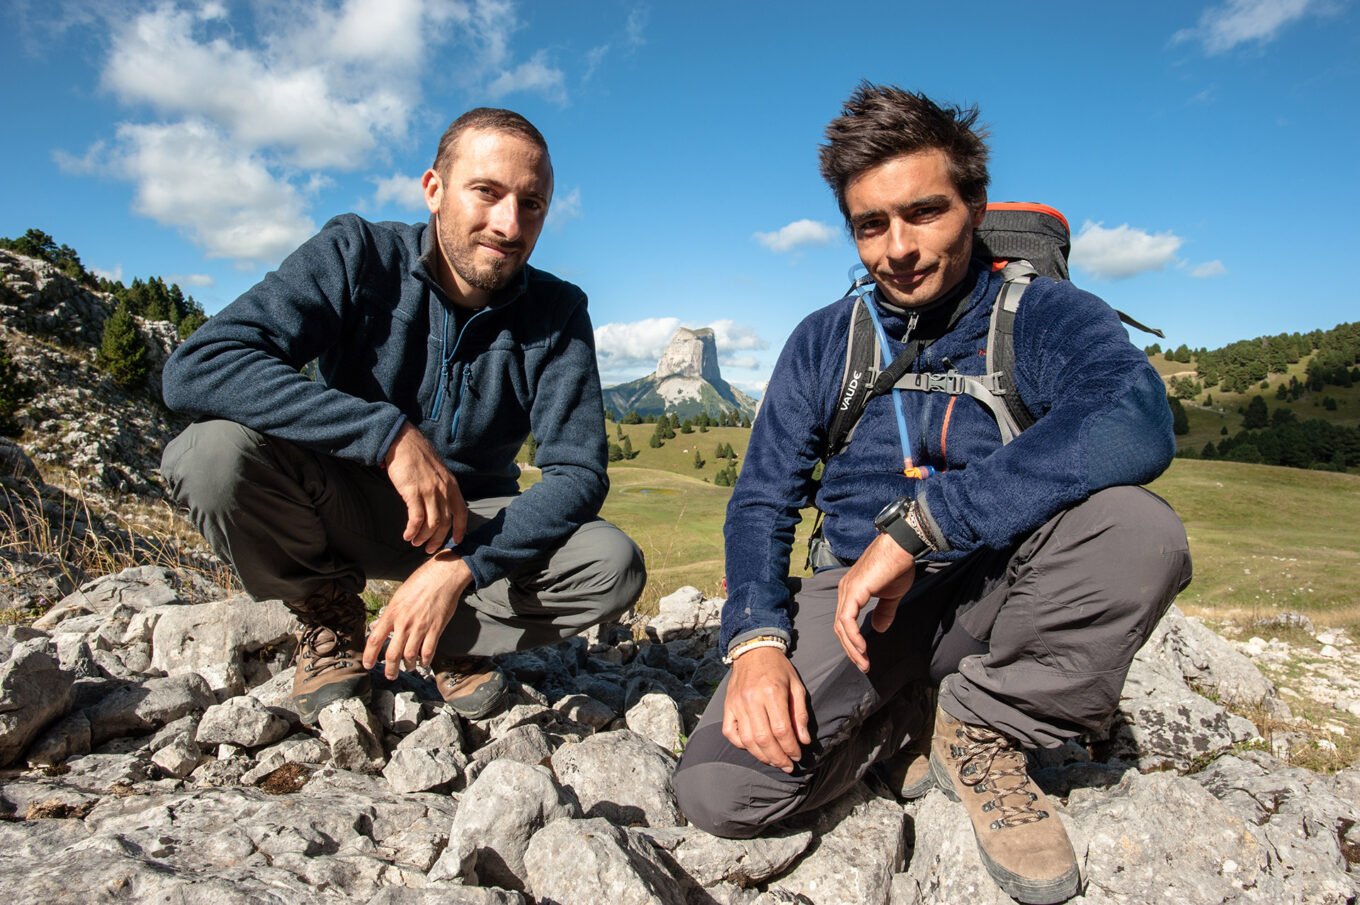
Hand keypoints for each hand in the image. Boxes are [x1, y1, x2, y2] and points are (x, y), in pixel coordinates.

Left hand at [362, 552, 472, 679]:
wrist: (442, 576)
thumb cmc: (420, 582)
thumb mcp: (398, 596)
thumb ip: (388, 614)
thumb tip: (377, 627)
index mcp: (392, 613)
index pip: (375, 639)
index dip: (369, 655)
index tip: (368, 665)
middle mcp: (404, 623)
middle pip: (392, 654)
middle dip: (389, 669)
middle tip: (390, 675)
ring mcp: (420, 627)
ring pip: (409, 655)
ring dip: (407, 666)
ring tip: (407, 668)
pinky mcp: (436, 628)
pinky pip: (428, 651)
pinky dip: (425, 660)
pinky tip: (423, 662)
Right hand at [384, 423, 467, 552]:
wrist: (403, 442)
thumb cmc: (417, 456)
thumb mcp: (438, 472)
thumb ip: (442, 487)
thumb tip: (441, 504)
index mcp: (451, 485)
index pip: (461, 512)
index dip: (460, 529)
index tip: (457, 541)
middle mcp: (443, 490)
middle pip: (446, 522)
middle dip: (438, 539)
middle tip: (429, 548)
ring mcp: (429, 491)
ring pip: (432, 523)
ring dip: (424, 537)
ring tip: (416, 542)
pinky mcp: (413, 492)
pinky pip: (416, 518)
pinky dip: (412, 530)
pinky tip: (407, 535)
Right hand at [722, 647, 810, 771]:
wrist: (753, 650)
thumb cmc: (778, 668)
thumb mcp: (796, 686)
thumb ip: (800, 714)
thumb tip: (803, 741)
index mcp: (772, 693)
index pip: (782, 730)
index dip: (791, 748)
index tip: (798, 755)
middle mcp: (752, 699)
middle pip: (764, 739)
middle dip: (778, 758)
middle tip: (787, 766)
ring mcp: (737, 704)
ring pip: (747, 740)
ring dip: (762, 756)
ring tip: (774, 761)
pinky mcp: (727, 706)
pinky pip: (730, 732)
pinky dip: (741, 744)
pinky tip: (753, 748)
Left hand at [834, 533, 917, 671]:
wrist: (902, 547)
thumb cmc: (898, 565)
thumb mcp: (891, 595)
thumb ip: (884, 612)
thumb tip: (878, 629)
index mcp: (851, 590)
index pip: (845, 621)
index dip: (852, 640)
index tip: (864, 656)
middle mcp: (845, 590)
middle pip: (840, 627)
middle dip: (850, 648)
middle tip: (863, 664)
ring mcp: (848, 590)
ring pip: (842, 626)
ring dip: (852, 647)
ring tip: (863, 662)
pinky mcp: (854, 591)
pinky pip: (847, 620)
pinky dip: (853, 636)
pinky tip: (862, 648)